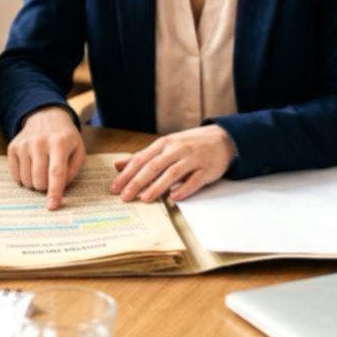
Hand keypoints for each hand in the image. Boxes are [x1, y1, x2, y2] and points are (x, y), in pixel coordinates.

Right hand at [6, 106, 85, 209]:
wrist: (45, 116)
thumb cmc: (65, 137)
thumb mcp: (78, 149)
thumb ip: (73, 170)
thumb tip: (59, 189)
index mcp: (59, 142)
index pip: (56, 172)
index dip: (54, 192)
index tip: (52, 206)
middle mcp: (39, 142)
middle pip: (39, 179)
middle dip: (45, 187)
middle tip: (50, 180)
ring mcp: (24, 144)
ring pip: (26, 180)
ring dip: (34, 184)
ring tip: (41, 172)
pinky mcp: (13, 147)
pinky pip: (16, 176)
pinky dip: (24, 179)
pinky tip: (30, 169)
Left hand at [110, 124, 234, 202]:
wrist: (222, 138)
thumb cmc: (189, 144)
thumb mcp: (164, 146)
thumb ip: (142, 157)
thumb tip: (118, 165)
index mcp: (163, 144)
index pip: (140, 159)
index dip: (127, 174)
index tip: (115, 187)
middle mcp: (176, 150)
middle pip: (153, 166)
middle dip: (137, 182)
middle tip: (124, 196)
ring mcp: (192, 159)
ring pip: (172, 173)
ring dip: (157, 186)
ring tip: (145, 198)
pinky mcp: (207, 169)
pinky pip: (194, 180)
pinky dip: (184, 189)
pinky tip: (174, 197)